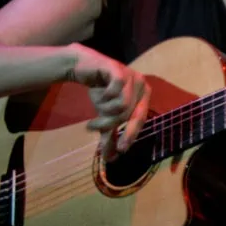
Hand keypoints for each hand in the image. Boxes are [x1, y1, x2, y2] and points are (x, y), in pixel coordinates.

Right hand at [70, 46, 150, 160]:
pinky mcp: (118, 68)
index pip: (140, 120)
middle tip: (91, 127)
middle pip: (129, 114)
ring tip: (94, 109)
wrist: (82, 67)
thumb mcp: (103, 116)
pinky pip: (115, 89)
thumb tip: (109, 159)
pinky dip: (104, 96)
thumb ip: (108, 135)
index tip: (120, 149)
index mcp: (143, 96)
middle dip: (108, 124)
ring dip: (103, 111)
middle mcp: (141, 85)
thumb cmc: (99, 91)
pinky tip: (97, 93)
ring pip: (122, 105)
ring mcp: (131, 75)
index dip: (131, 135)